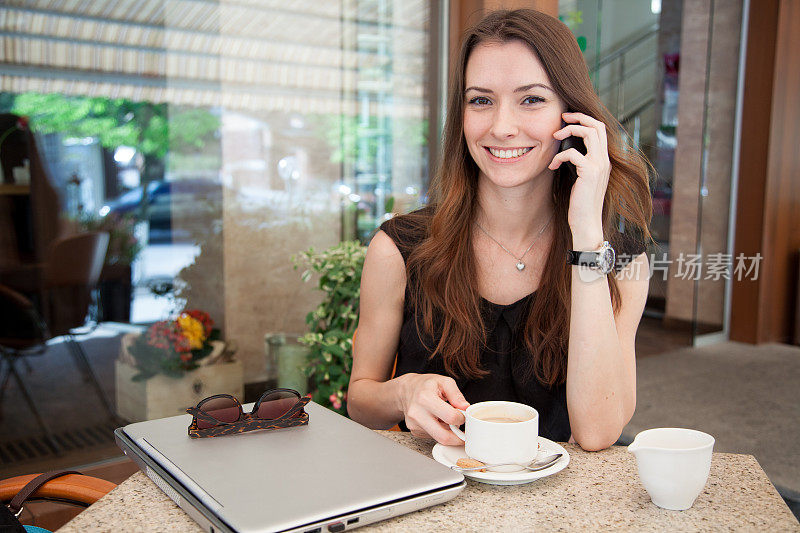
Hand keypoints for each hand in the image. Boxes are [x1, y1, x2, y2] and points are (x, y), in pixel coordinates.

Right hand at [397, 373, 469, 445]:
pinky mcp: (414, 431)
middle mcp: (417, 413)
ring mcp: (414, 424)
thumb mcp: (443, 382)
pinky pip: (432, 437)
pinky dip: (439, 431)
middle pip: (443, 436)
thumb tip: (465, 407)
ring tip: (447, 419)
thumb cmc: (425, 385)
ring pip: (439, 438)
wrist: (405, 390)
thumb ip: (456, 395)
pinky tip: (438, 421)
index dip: (462, 418)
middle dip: (458, 437)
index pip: (450, 417)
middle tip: (463, 431)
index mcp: (426, 398)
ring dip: (448, 432)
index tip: (464, 415)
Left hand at [548, 112, 609, 247]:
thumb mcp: (580, 179)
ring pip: (589, 133)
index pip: (600, 130)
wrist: (586, 224)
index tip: (567, 119)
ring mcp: (599, 166)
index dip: (584, 120)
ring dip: (569, 131)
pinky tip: (552, 167)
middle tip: (561, 118)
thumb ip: (578, 164)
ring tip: (554, 137)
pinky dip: (559, 156)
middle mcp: (605, 160)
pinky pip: (573, 153)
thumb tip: (565, 150)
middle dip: (578, 117)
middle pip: (597, 125)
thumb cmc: (579, 204)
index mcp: (603, 160)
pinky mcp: (590, 173)